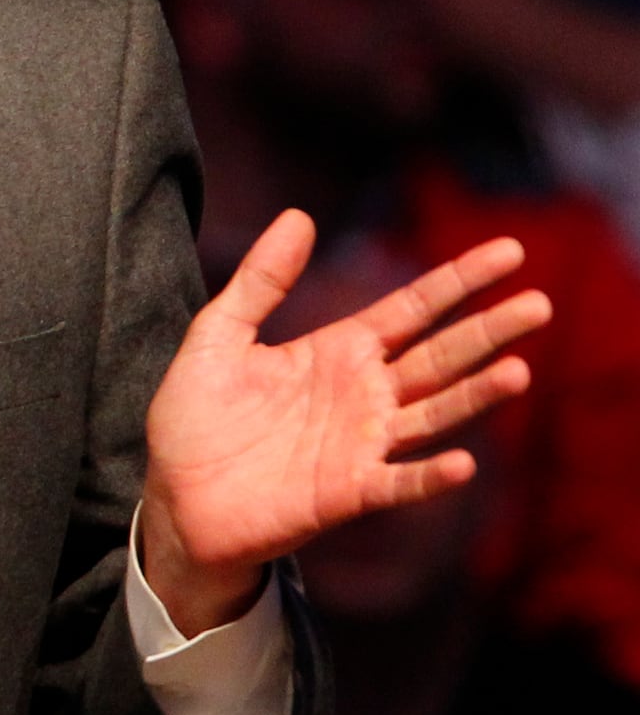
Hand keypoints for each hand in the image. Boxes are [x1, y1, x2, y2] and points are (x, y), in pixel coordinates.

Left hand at [139, 209, 550, 632]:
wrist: (174, 498)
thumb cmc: (195, 419)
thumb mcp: (217, 337)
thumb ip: (259, 281)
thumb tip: (298, 215)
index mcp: (339, 351)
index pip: (413, 309)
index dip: (459, 281)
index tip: (511, 250)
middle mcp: (364, 395)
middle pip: (441, 356)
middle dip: (489, 331)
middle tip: (541, 304)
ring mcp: (362, 444)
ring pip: (433, 413)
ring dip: (475, 395)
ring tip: (518, 370)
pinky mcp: (347, 492)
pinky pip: (398, 482)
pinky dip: (430, 475)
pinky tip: (462, 463)